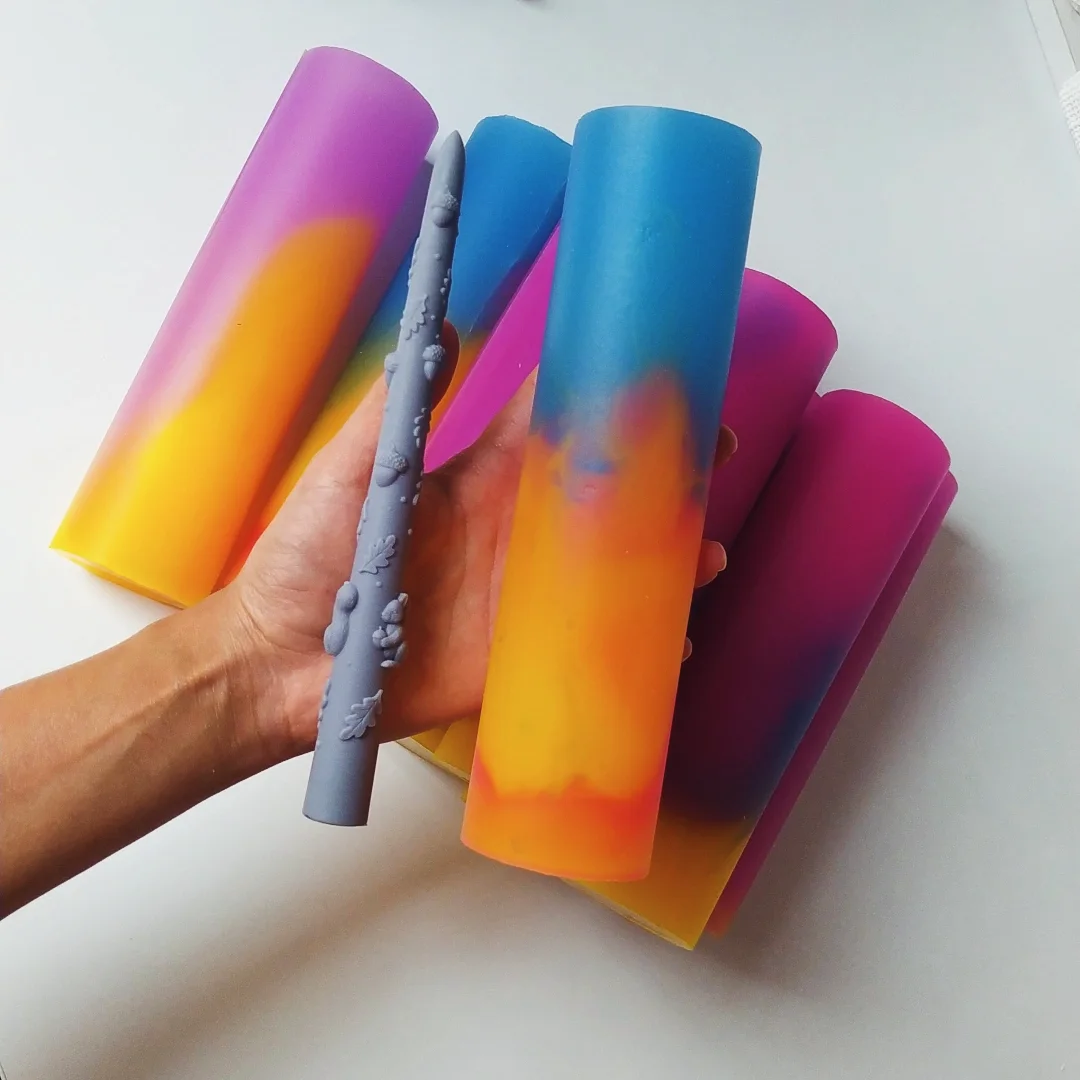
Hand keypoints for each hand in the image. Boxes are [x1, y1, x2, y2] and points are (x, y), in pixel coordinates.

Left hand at [226, 333, 736, 760]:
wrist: (280, 663)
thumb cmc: (305, 561)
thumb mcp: (349, 474)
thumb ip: (397, 412)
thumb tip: (438, 327)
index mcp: (481, 478)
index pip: (557, 423)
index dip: (608, 395)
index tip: (661, 371)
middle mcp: (514, 530)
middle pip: (605, 492)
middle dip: (663, 471)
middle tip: (719, 451)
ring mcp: (521, 594)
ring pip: (612, 568)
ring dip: (665, 557)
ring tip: (709, 553)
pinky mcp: (517, 655)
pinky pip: (590, 644)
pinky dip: (638, 640)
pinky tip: (676, 637)